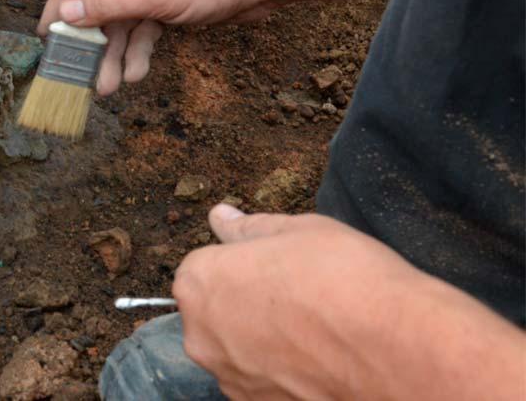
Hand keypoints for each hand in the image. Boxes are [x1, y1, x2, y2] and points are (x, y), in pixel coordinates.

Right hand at [38, 0, 283, 92]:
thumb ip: (108, 5)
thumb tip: (65, 14)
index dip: (62, 3)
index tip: (47, 34)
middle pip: (99, 0)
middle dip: (94, 41)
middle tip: (79, 72)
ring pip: (121, 20)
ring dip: (116, 54)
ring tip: (109, 86)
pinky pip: (141, 26)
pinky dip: (139, 49)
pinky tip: (136, 73)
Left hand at [174, 205, 525, 399]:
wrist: (396, 351)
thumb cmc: (344, 279)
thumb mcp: (297, 231)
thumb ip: (249, 228)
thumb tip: (221, 217)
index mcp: (199, 282)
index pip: (206, 265)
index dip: (245, 262)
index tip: (281, 267)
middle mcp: (201, 335)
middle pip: (215, 310)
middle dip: (245, 302)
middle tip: (300, 296)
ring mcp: (228, 377)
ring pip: (237, 347)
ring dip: (262, 338)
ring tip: (314, 329)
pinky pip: (260, 378)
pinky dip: (281, 370)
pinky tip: (318, 358)